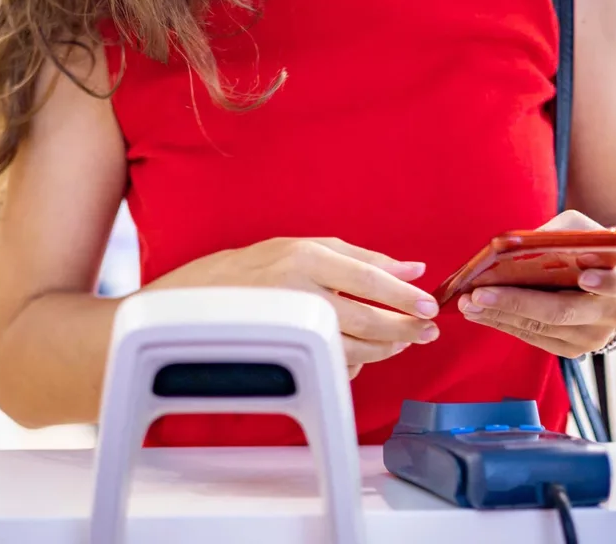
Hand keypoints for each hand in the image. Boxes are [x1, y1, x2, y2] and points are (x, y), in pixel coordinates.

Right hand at [150, 237, 439, 378]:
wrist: (185, 307)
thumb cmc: (247, 272)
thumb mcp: (299, 247)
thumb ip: (358, 256)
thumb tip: (410, 268)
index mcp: (304, 256)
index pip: (368, 277)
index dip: (403, 295)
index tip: (430, 304)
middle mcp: (298, 290)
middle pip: (368, 318)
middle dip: (404, 329)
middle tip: (426, 331)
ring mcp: (288, 327)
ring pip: (354, 348)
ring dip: (385, 349)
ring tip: (399, 343)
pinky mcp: (282, 357)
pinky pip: (331, 367)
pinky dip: (352, 364)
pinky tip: (360, 354)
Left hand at [456, 210, 615, 357]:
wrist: (609, 284)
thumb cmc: (590, 248)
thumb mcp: (582, 230)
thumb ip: (560, 234)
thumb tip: (516, 245)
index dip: (606, 282)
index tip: (583, 275)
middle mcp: (614, 315)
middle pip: (565, 311)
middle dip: (518, 302)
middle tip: (480, 292)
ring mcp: (593, 338)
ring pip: (543, 328)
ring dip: (500, 315)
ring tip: (468, 301)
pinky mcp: (572, 350)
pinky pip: (534, 338)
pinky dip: (504, 323)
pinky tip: (478, 311)